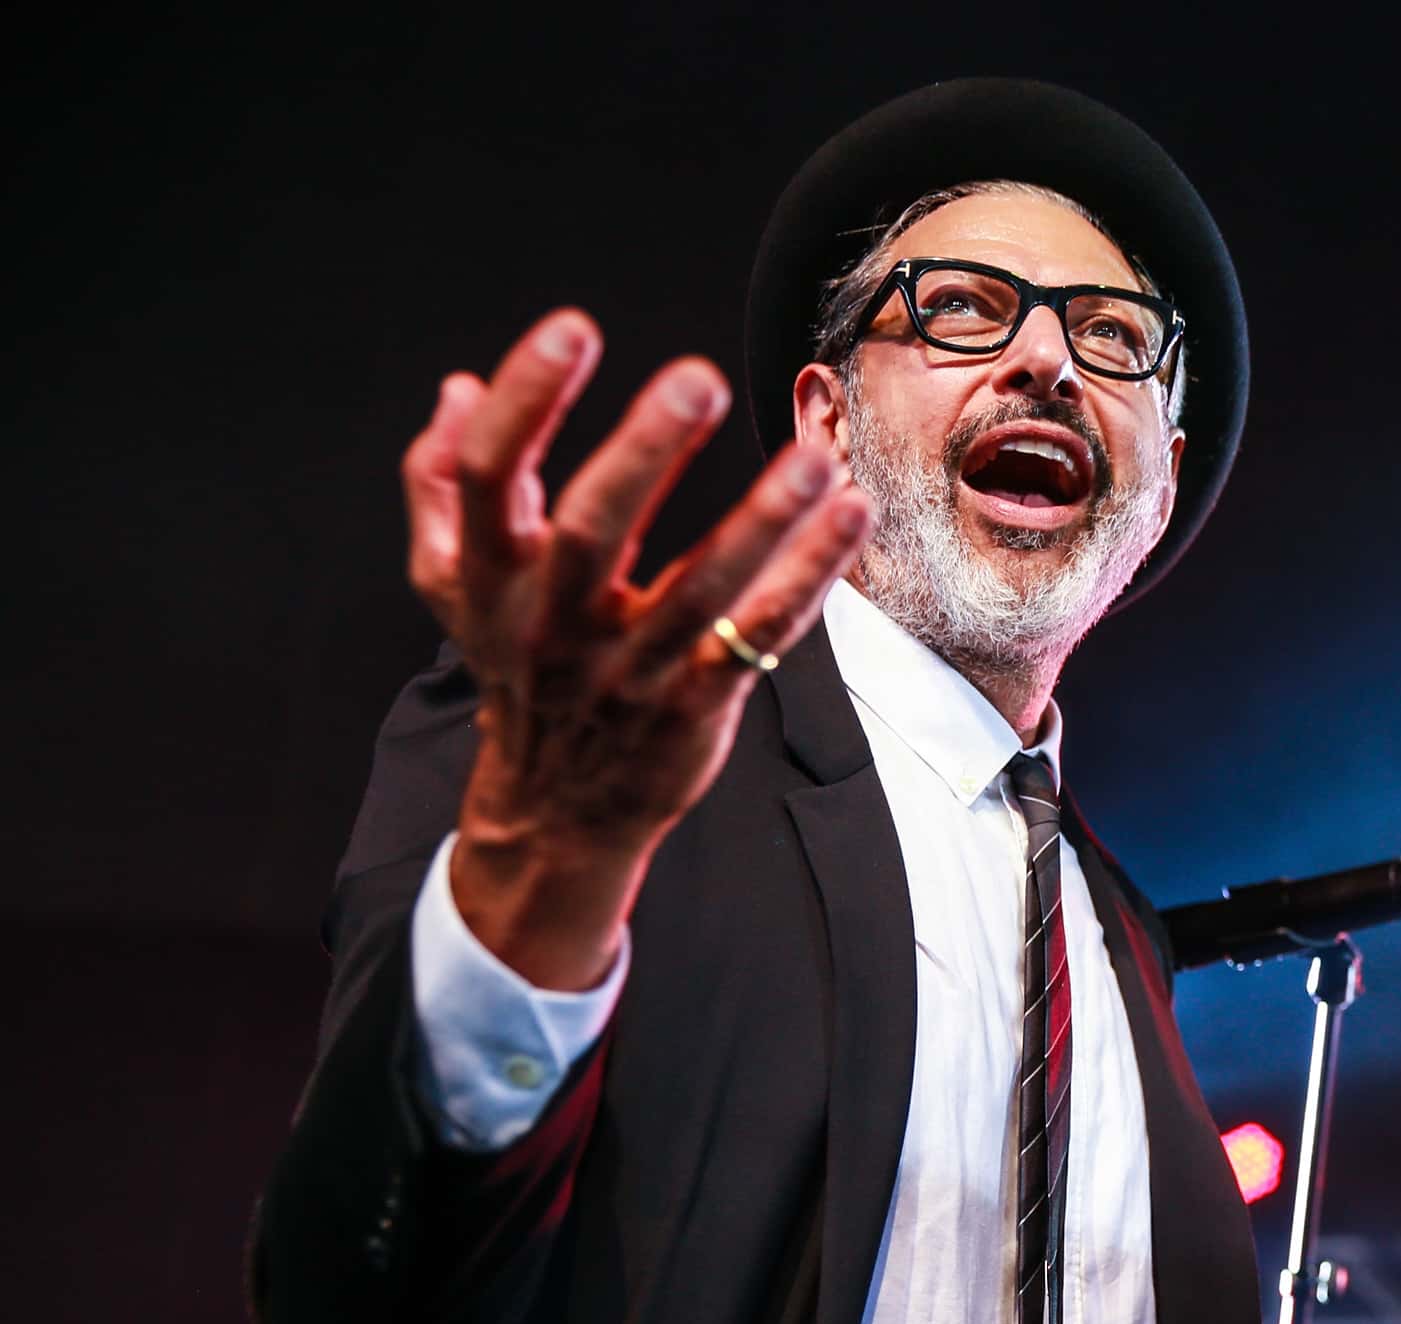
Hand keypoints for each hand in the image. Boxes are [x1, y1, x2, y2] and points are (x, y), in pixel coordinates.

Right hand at [401, 310, 872, 987]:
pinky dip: (805, 578)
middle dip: (642, 453)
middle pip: (588, 529)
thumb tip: (458, 388)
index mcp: (491, 577)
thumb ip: (442, 485)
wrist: (556, 807)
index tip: (572, 328)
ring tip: (813, 457)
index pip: (488, 475)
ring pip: (698, 590)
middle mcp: (553, 622)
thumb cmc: (519, 668)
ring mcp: (629, 669)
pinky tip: (847, 514)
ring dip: (760, 520)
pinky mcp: (695, 707)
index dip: (523, 400)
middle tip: (695, 380)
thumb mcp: (457, 585)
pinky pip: (759, 637)